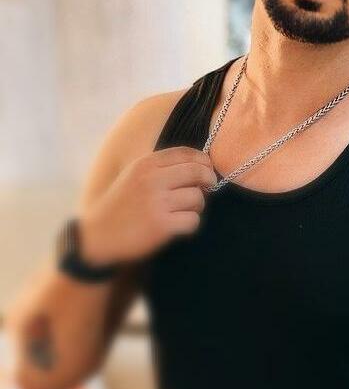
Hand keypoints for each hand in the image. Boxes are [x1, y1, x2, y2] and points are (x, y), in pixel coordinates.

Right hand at [80, 146, 214, 264]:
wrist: (99, 235)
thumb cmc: (123, 205)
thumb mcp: (136, 176)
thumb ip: (163, 168)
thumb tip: (203, 166)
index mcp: (146, 164)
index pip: (187, 153)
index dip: (204, 162)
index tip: (207, 171)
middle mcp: (151, 179)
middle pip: (198, 172)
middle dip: (208, 181)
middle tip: (207, 189)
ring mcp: (156, 202)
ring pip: (198, 197)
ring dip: (197, 206)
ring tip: (183, 211)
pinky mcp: (161, 225)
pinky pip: (193, 220)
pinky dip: (190, 224)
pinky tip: (178, 226)